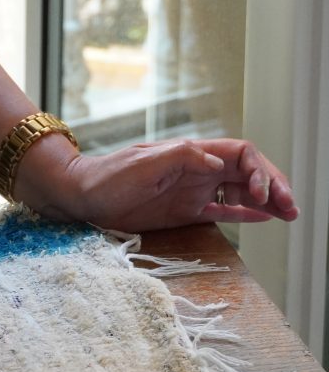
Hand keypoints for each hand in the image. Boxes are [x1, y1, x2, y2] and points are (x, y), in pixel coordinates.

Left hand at [25, 138, 298, 232]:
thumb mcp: (145, 163)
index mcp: (193, 153)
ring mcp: (193, 190)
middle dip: (273, 186)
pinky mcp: (184, 211)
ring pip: (241, 192)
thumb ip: (184, 158)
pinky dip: (245, 214)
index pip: (241, 154)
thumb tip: (220, 163)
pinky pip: (222, 211)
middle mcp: (198, 170)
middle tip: (290, 207)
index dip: (258, 170)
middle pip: (248, 173)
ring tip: (287, 215)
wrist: (81, 196)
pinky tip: (264, 218)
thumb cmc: (108, 176)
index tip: (260, 193)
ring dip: (265, 201)